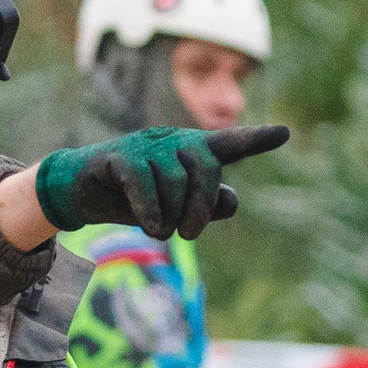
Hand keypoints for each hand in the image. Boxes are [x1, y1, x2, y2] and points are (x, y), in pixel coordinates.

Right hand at [32, 125, 288, 240]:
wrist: (82, 194)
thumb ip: (207, 206)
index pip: (229, 145)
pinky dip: (149, 208)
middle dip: (201, 207)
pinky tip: (152, 227)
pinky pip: (143, 181)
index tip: (285, 133)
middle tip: (189, 234)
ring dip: (169, 215)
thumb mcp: (175, 210)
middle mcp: (172, 141)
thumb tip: (231, 200)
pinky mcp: (118, 157)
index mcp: (191, 152)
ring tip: (157, 229)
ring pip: (174, 180)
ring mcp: (145, 145)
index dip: (256, 139)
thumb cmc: (136, 200)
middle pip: (205, 169)